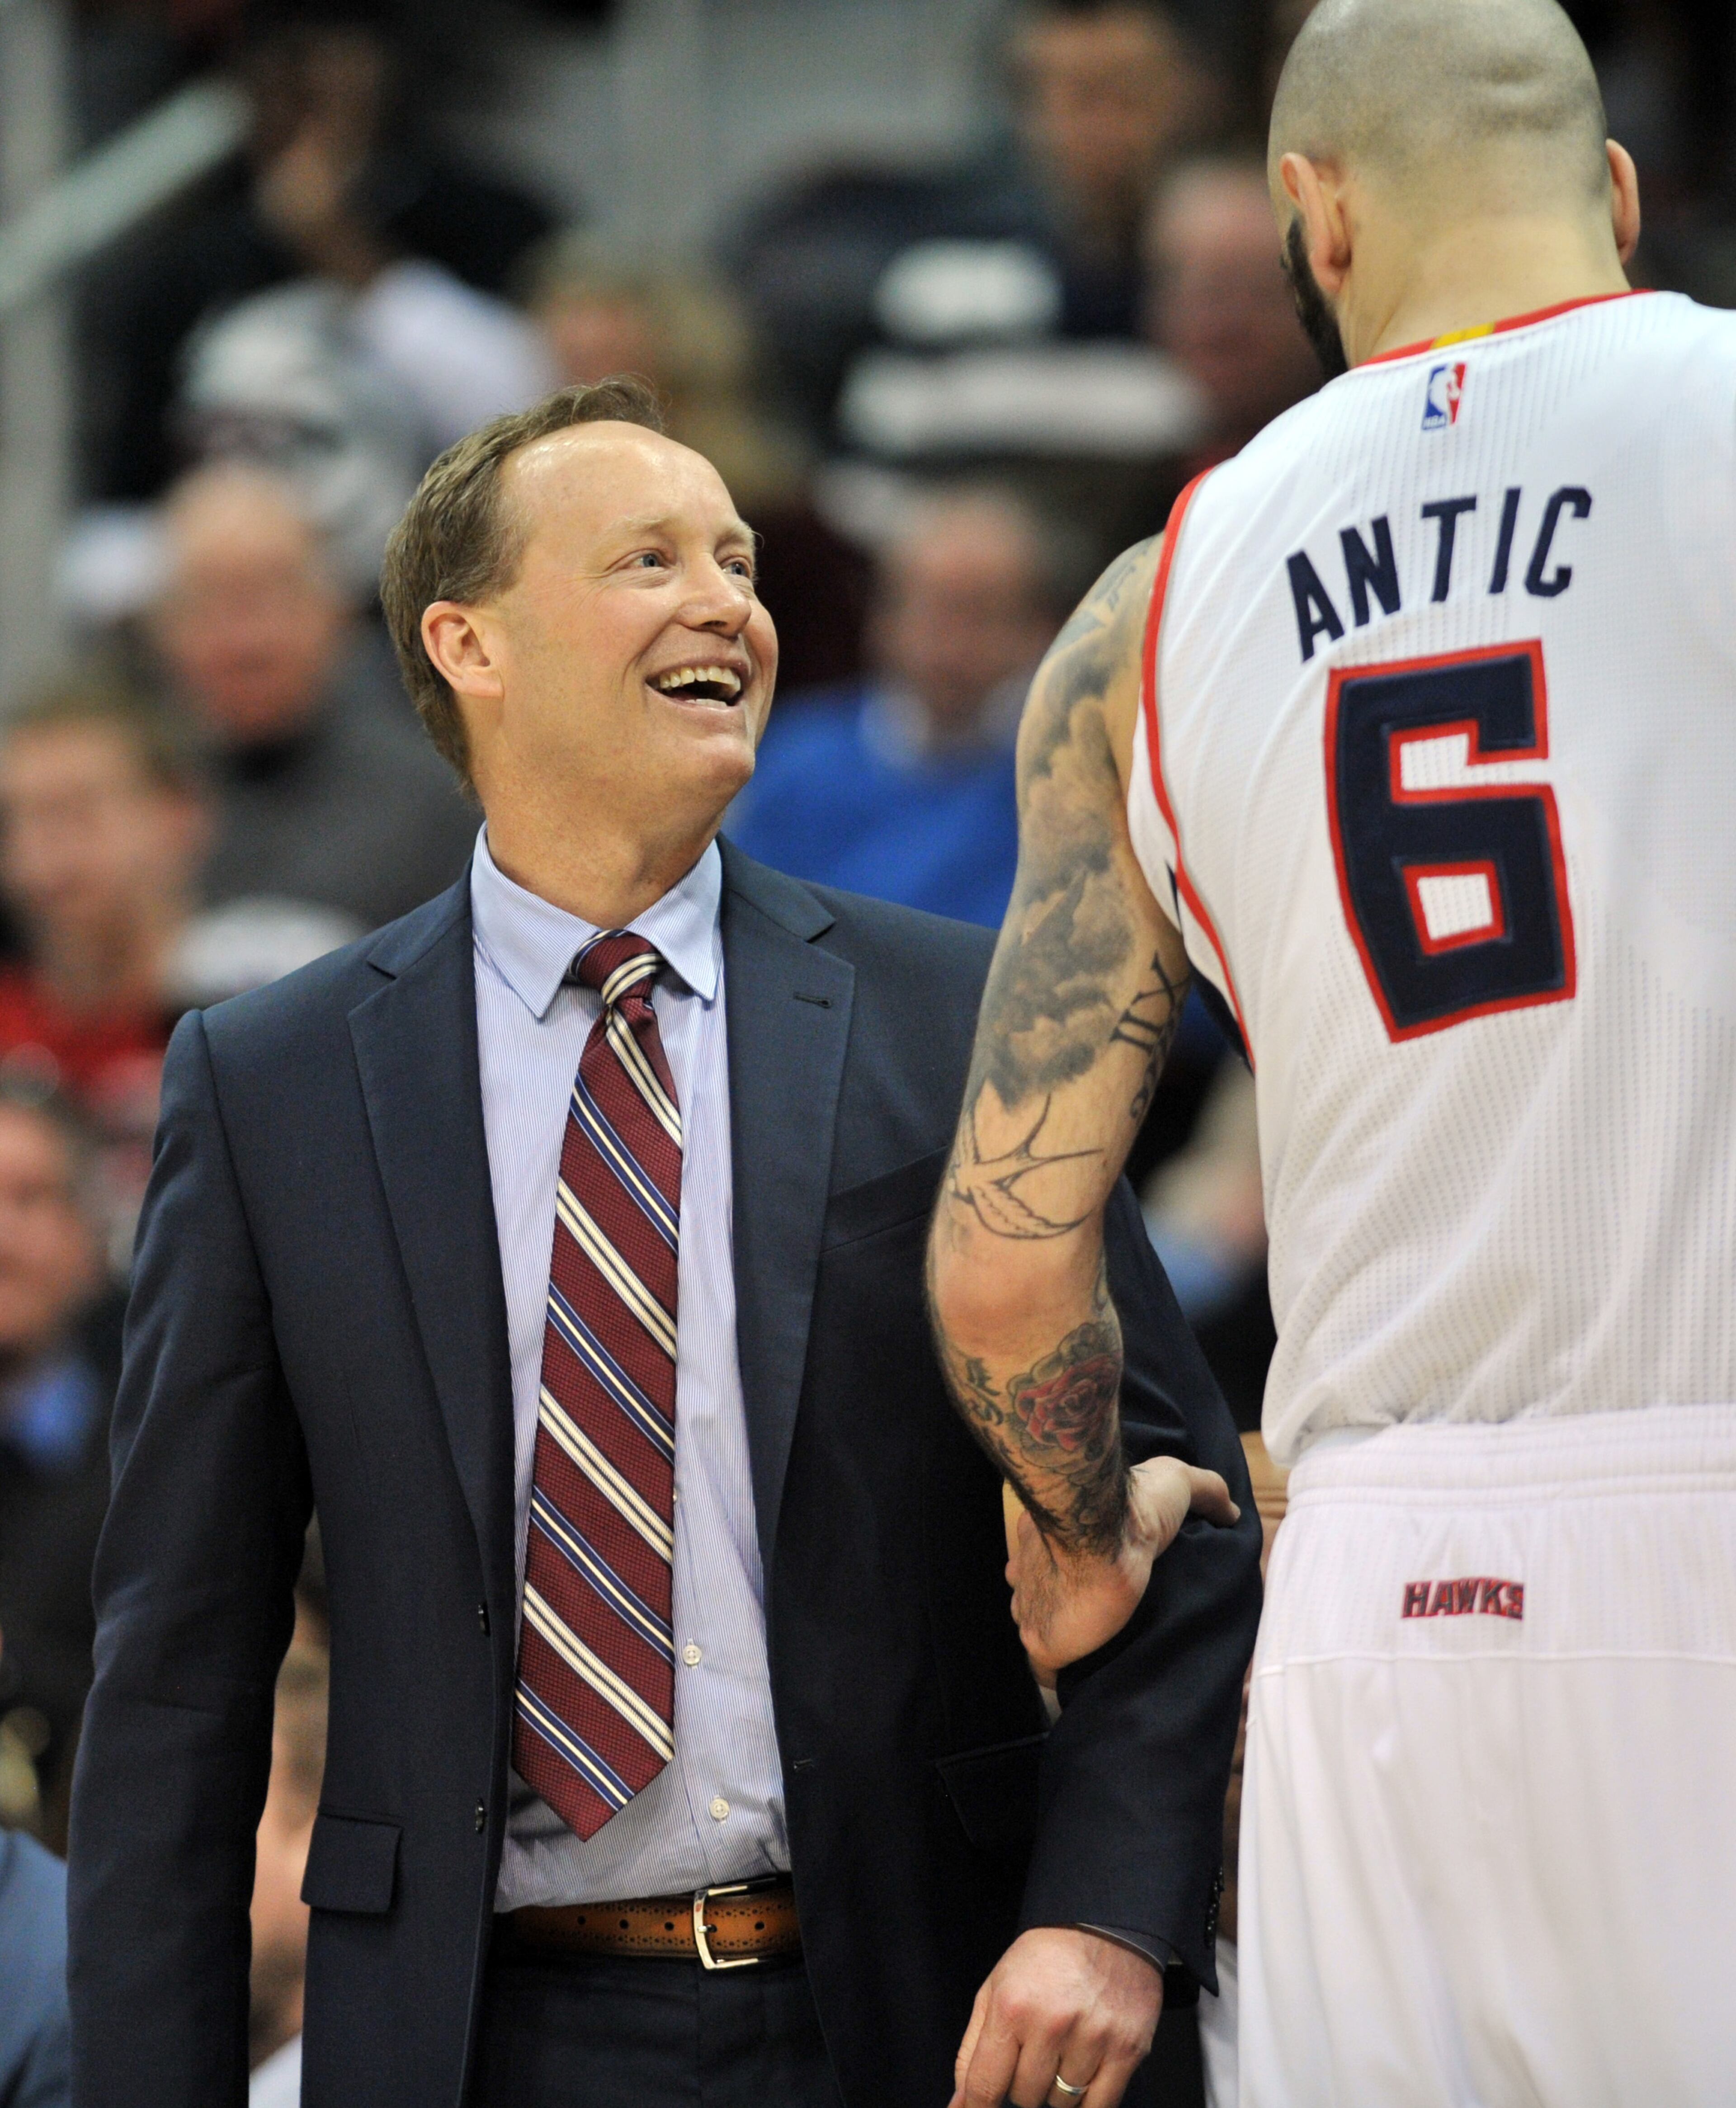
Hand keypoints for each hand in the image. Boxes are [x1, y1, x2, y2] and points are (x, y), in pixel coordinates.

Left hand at [949, 1926, 1162, 2106]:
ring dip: (1057, 2087)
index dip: (979, 2105)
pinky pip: (1099, 2106)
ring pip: (1061, 2103)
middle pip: (1025, 2097)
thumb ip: (972, 2050)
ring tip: (1063, 2048)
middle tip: (1035, 2048)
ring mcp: (1093, 2038)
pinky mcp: (1128, 2049)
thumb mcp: (995, 1989)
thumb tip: (958, 2105)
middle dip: (1024, 2081)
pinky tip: (1085, 2066)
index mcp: (1012, 2007)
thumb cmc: (1044, 1960)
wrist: (1106, 1928)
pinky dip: (1087, 2097)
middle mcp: (1052, 2024)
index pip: (985, 2085)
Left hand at [1004, 1455, 1237, 1681]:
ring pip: (1042, 1631)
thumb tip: (1231, 1512)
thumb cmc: (1130, 1504)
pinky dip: (1064, 1673)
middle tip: (1106, 1620)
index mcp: (1048, 1534)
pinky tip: (1088, 1672)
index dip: (1071, 1576)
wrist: (1103, 1528)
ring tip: (1103, 1648)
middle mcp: (1028, 1571)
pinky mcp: (1039, 1640)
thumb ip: (1204, 1491)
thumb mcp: (1173, 1480)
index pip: (1050, 1564)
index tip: (1099, 1591)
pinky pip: (1045, 1668)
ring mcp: (1029, 1607)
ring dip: (1066, 1639)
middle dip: (1066, 1611)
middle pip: (1043, 1601)